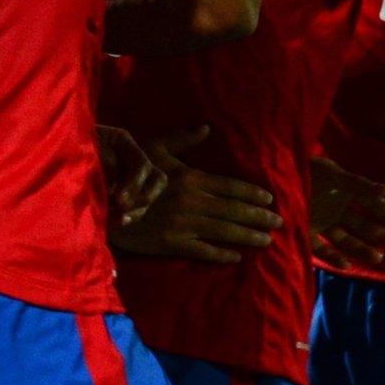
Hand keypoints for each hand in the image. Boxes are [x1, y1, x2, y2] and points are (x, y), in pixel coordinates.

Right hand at [109, 127, 280, 264]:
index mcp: (190, 178)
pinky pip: (202, 250)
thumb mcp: (153, 149)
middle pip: (233, 209)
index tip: (270, 199)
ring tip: (266, 239)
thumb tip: (205, 127)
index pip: (230, 186)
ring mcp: (183, 223)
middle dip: (258, 216)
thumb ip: (182, 140)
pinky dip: (220, 254)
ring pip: (224, 230)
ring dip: (248, 235)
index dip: (252, 193)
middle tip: (279, 222)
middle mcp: (192, 201)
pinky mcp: (171, 242)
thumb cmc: (128, 172)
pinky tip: (236, 257)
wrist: (105, 201)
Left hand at [308, 157, 384, 265]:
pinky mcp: (304, 232)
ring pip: (346, 239)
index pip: (372, 204)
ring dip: (362, 249)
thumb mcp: (331, 172)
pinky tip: (346, 265)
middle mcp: (335, 209)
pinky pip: (321, 248)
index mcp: (345, 191)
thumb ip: (357, 183)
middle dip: (382, 236)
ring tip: (378, 258)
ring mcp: (321, 222)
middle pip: (363, 226)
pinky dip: (333, 258)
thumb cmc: (303, 166)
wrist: (271, 171)